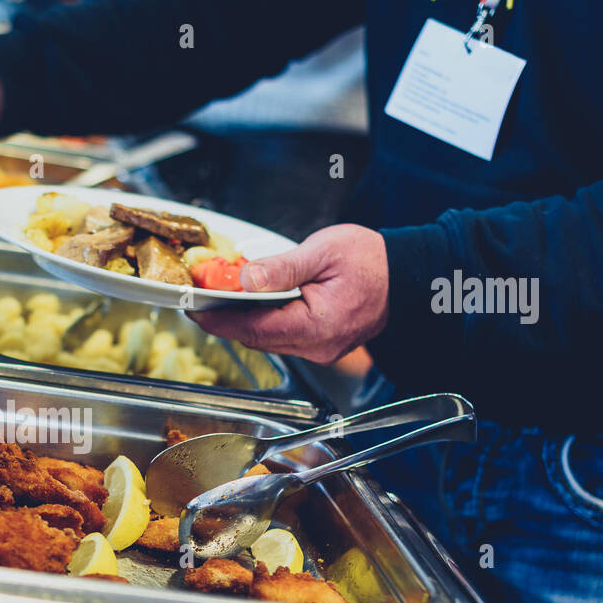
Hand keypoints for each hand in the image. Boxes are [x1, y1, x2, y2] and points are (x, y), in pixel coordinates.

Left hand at [190, 224, 390, 363]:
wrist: (408, 275)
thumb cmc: (373, 261)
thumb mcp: (323, 252)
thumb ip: (281, 268)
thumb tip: (245, 279)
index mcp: (315, 326)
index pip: (252, 329)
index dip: (218, 321)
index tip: (194, 309)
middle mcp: (316, 346)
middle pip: (256, 338)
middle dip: (226, 320)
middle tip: (201, 300)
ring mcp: (320, 350)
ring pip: (268, 340)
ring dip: (244, 322)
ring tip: (222, 300)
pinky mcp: (322, 345)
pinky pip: (284, 338)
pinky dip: (265, 322)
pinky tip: (254, 305)